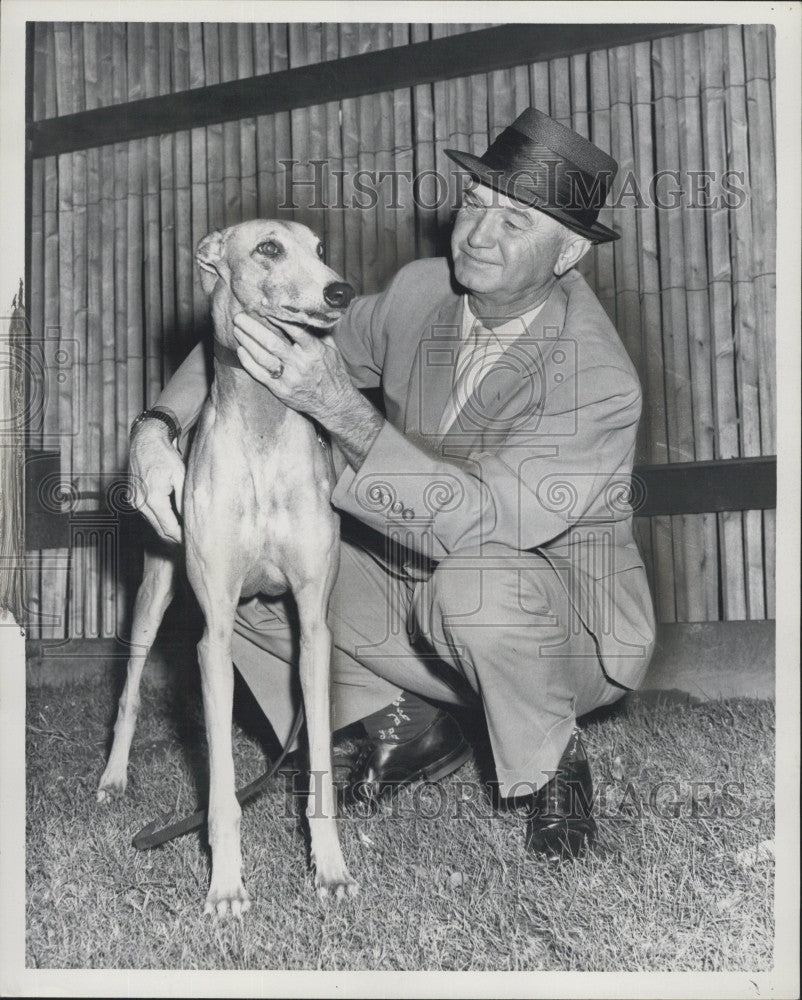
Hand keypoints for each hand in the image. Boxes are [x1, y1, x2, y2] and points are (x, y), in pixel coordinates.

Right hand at [129, 421, 184, 543]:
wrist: (145, 441)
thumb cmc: (164, 455)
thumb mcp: (180, 476)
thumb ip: (183, 500)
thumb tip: (190, 519)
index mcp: (153, 498)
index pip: (169, 528)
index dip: (182, 537)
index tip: (193, 542)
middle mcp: (139, 502)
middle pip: (160, 530)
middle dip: (175, 537)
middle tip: (191, 541)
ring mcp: (133, 501)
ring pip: (153, 523)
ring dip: (167, 528)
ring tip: (184, 531)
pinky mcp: (131, 498)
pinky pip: (147, 514)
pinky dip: (159, 518)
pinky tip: (172, 518)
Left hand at [232, 313, 353, 421]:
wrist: (334, 404)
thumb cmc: (333, 373)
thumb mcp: (332, 350)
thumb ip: (319, 333)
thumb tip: (307, 313)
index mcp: (314, 351)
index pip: (294, 330)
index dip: (277, 318)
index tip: (263, 307)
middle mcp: (301, 364)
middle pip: (272, 343)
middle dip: (253, 328)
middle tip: (239, 317)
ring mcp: (290, 378)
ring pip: (263, 357)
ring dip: (247, 342)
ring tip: (237, 330)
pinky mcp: (281, 390)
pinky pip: (260, 374)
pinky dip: (248, 361)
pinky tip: (241, 350)